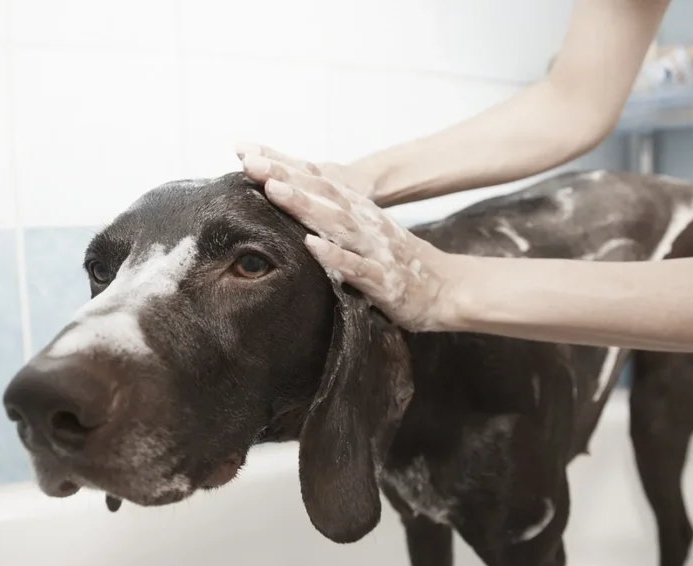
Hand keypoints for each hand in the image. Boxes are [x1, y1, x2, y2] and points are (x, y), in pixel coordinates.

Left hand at [236, 143, 463, 331]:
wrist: (448, 288)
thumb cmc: (397, 262)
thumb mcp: (363, 232)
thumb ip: (331, 217)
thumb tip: (290, 199)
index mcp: (356, 210)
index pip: (314, 180)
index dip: (281, 163)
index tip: (245, 150)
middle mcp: (364, 222)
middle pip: (321, 193)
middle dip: (284, 175)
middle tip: (250, 161)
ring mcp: (374, 249)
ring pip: (336, 223)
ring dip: (305, 205)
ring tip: (274, 190)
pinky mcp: (384, 280)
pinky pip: (356, 267)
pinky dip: (334, 256)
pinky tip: (311, 246)